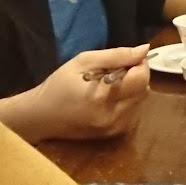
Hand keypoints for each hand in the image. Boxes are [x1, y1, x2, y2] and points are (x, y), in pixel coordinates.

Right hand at [7, 45, 149, 141]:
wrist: (40, 117)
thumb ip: (116, 55)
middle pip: (144, 89)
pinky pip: (133, 112)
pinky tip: (110, 98)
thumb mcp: (83, 62)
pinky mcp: (113, 134)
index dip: (138, 63)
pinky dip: (128, 101)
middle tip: (116, 70)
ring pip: (141, 101)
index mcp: (103, 97)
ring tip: (111, 85)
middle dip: (136, 75)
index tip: (125, 59)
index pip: (141, 78)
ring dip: (133, 89)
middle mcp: (112, 116)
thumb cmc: (58, 85)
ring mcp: (114, 128)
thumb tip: (144, 49)